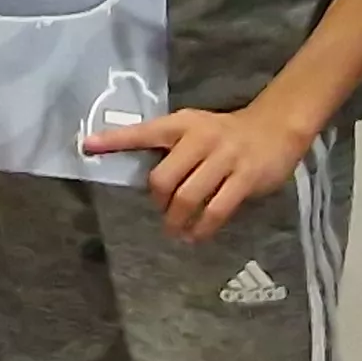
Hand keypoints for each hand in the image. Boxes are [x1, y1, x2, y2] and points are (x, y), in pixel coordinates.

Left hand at [85, 101, 316, 242]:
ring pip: (188, 197)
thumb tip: (145, 182)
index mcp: (181, 125)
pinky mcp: (244, 178)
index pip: (142, 133)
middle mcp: (200, 139)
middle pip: (163, 178)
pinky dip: (202, 228)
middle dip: (158, 202)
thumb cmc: (225, 134)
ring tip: (176, 231)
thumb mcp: (194, 129)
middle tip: (162, 211)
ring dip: (177, 221)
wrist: (275, 128)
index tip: (87, 147)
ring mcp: (224, 158)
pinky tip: (197, 235)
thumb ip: (171, 149)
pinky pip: (216, 210)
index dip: (114, 141)